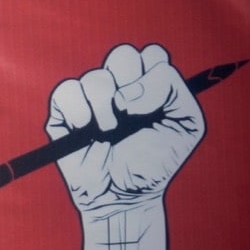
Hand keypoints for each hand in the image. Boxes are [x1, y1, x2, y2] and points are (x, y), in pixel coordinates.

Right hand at [46, 43, 203, 214]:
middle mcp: (119, 85)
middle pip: (123, 54)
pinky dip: (78, 111)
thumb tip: (126, 90)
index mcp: (149, 84)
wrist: (125, 195)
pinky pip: (66, 91)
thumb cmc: (156, 162)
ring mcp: (90, 97)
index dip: (154, 76)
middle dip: (130, 84)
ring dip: (106, 109)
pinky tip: (85, 130)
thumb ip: (170, 88)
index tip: (157, 106)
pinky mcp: (63, 111)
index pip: (152, 55)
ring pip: (95, 77)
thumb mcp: (186, 124)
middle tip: (132, 114)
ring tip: (110, 133)